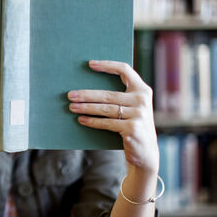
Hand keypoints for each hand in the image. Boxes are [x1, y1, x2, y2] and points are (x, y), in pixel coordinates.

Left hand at [67, 60, 158, 175]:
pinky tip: (81, 120)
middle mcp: (142, 100)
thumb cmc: (132, 126)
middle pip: (108, 94)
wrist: (146, 153)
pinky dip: (92, 121)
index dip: (107, 65)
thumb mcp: (132, 108)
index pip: (125, 70)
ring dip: (86, 108)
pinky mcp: (132, 128)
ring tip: (72, 107)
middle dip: (86, 94)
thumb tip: (88, 89)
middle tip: (70, 95)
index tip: (90, 64)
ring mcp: (139, 114)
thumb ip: (120, 96)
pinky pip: (107, 123)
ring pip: (105, 108)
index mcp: (143, 90)